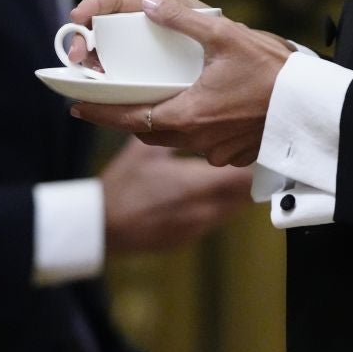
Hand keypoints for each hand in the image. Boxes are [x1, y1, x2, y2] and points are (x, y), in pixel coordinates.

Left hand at [69, 0, 293, 166]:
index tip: (77, 107)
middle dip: (129, 117)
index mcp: (187, 115)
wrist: (315, 109)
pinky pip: (205, 144)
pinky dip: (197, 128)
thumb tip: (151, 5)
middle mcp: (198, 139)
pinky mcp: (236, 155)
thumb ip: (184, 21)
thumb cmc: (274, 75)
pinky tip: (206, 109)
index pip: (129, 117)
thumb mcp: (226, 37)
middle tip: (112, 101)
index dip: (100, 112)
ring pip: (178, 139)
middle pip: (150, 132)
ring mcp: (218, 151)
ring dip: (165, 122)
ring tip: (159, 99)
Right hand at [100, 136, 253, 255]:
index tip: (248, 149)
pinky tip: (203, 196)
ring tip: (223, 176)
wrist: (103, 226)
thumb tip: (180, 113)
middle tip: (241, 160)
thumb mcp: (143, 151)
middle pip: (243, 195)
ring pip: (232, 209)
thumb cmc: (122, 187)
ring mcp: (198, 227)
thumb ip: (167, 133)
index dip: (250, 163)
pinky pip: (215, 220)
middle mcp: (202, 209)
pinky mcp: (189, 238)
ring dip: (232, 194)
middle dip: (244, 178)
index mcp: (195, 184)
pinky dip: (216, 207)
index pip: (242, 177)